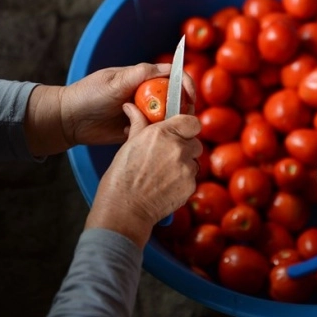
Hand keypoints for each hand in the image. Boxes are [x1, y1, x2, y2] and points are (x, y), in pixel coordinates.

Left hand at [61, 62, 195, 146]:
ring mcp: (143, 114)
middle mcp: (146, 95)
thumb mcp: (114, 81)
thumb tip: (168, 68)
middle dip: (183, 108)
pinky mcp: (138, 130)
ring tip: (163, 130)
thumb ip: (139, 74)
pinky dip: (155, 137)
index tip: (190, 97)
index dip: (185, 85)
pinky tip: (147, 139)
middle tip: (182, 119)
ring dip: (169, 124)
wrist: (68, 120)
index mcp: (143, 79)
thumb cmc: (88, 95)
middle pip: (175, 99)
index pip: (173, 76)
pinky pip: (154, 134)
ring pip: (167, 119)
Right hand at [86, 103, 201, 248]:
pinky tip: (166, 185)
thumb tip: (131, 107)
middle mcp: (178, 148)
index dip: (188, 126)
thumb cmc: (121, 177)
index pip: (192, 121)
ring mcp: (186, 168)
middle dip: (186, 148)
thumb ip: (138, 124)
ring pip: (194, 161)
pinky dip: (183, 181)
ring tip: (164, 173)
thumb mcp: (129, 145)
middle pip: (195, 142)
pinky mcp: (190, 185)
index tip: (182, 131)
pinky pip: (192, 178)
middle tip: (169, 156)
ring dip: (184, 165)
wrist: (124, 209)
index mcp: (162, 133)